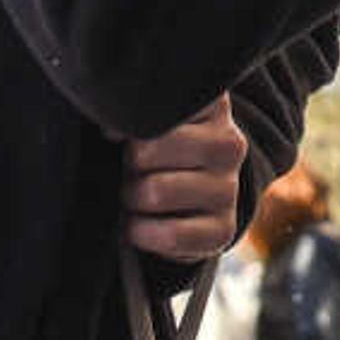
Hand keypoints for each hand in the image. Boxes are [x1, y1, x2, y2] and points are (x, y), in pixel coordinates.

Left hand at [122, 97, 245, 260]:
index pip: (157, 106)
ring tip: (135, 195)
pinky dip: (142, 232)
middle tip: (130, 169)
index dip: (123, 123)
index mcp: (211, 104)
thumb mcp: (149, 116)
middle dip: (127, 165)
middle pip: (145, 152)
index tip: (114, 133)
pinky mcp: (224, 229)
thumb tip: (111, 130)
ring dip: (131, 199)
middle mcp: (229, 143)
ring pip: (155, 193)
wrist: (184, 196)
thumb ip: (131, 109)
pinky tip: (141, 224)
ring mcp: (229, 188)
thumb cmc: (155, 146)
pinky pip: (170, 234)